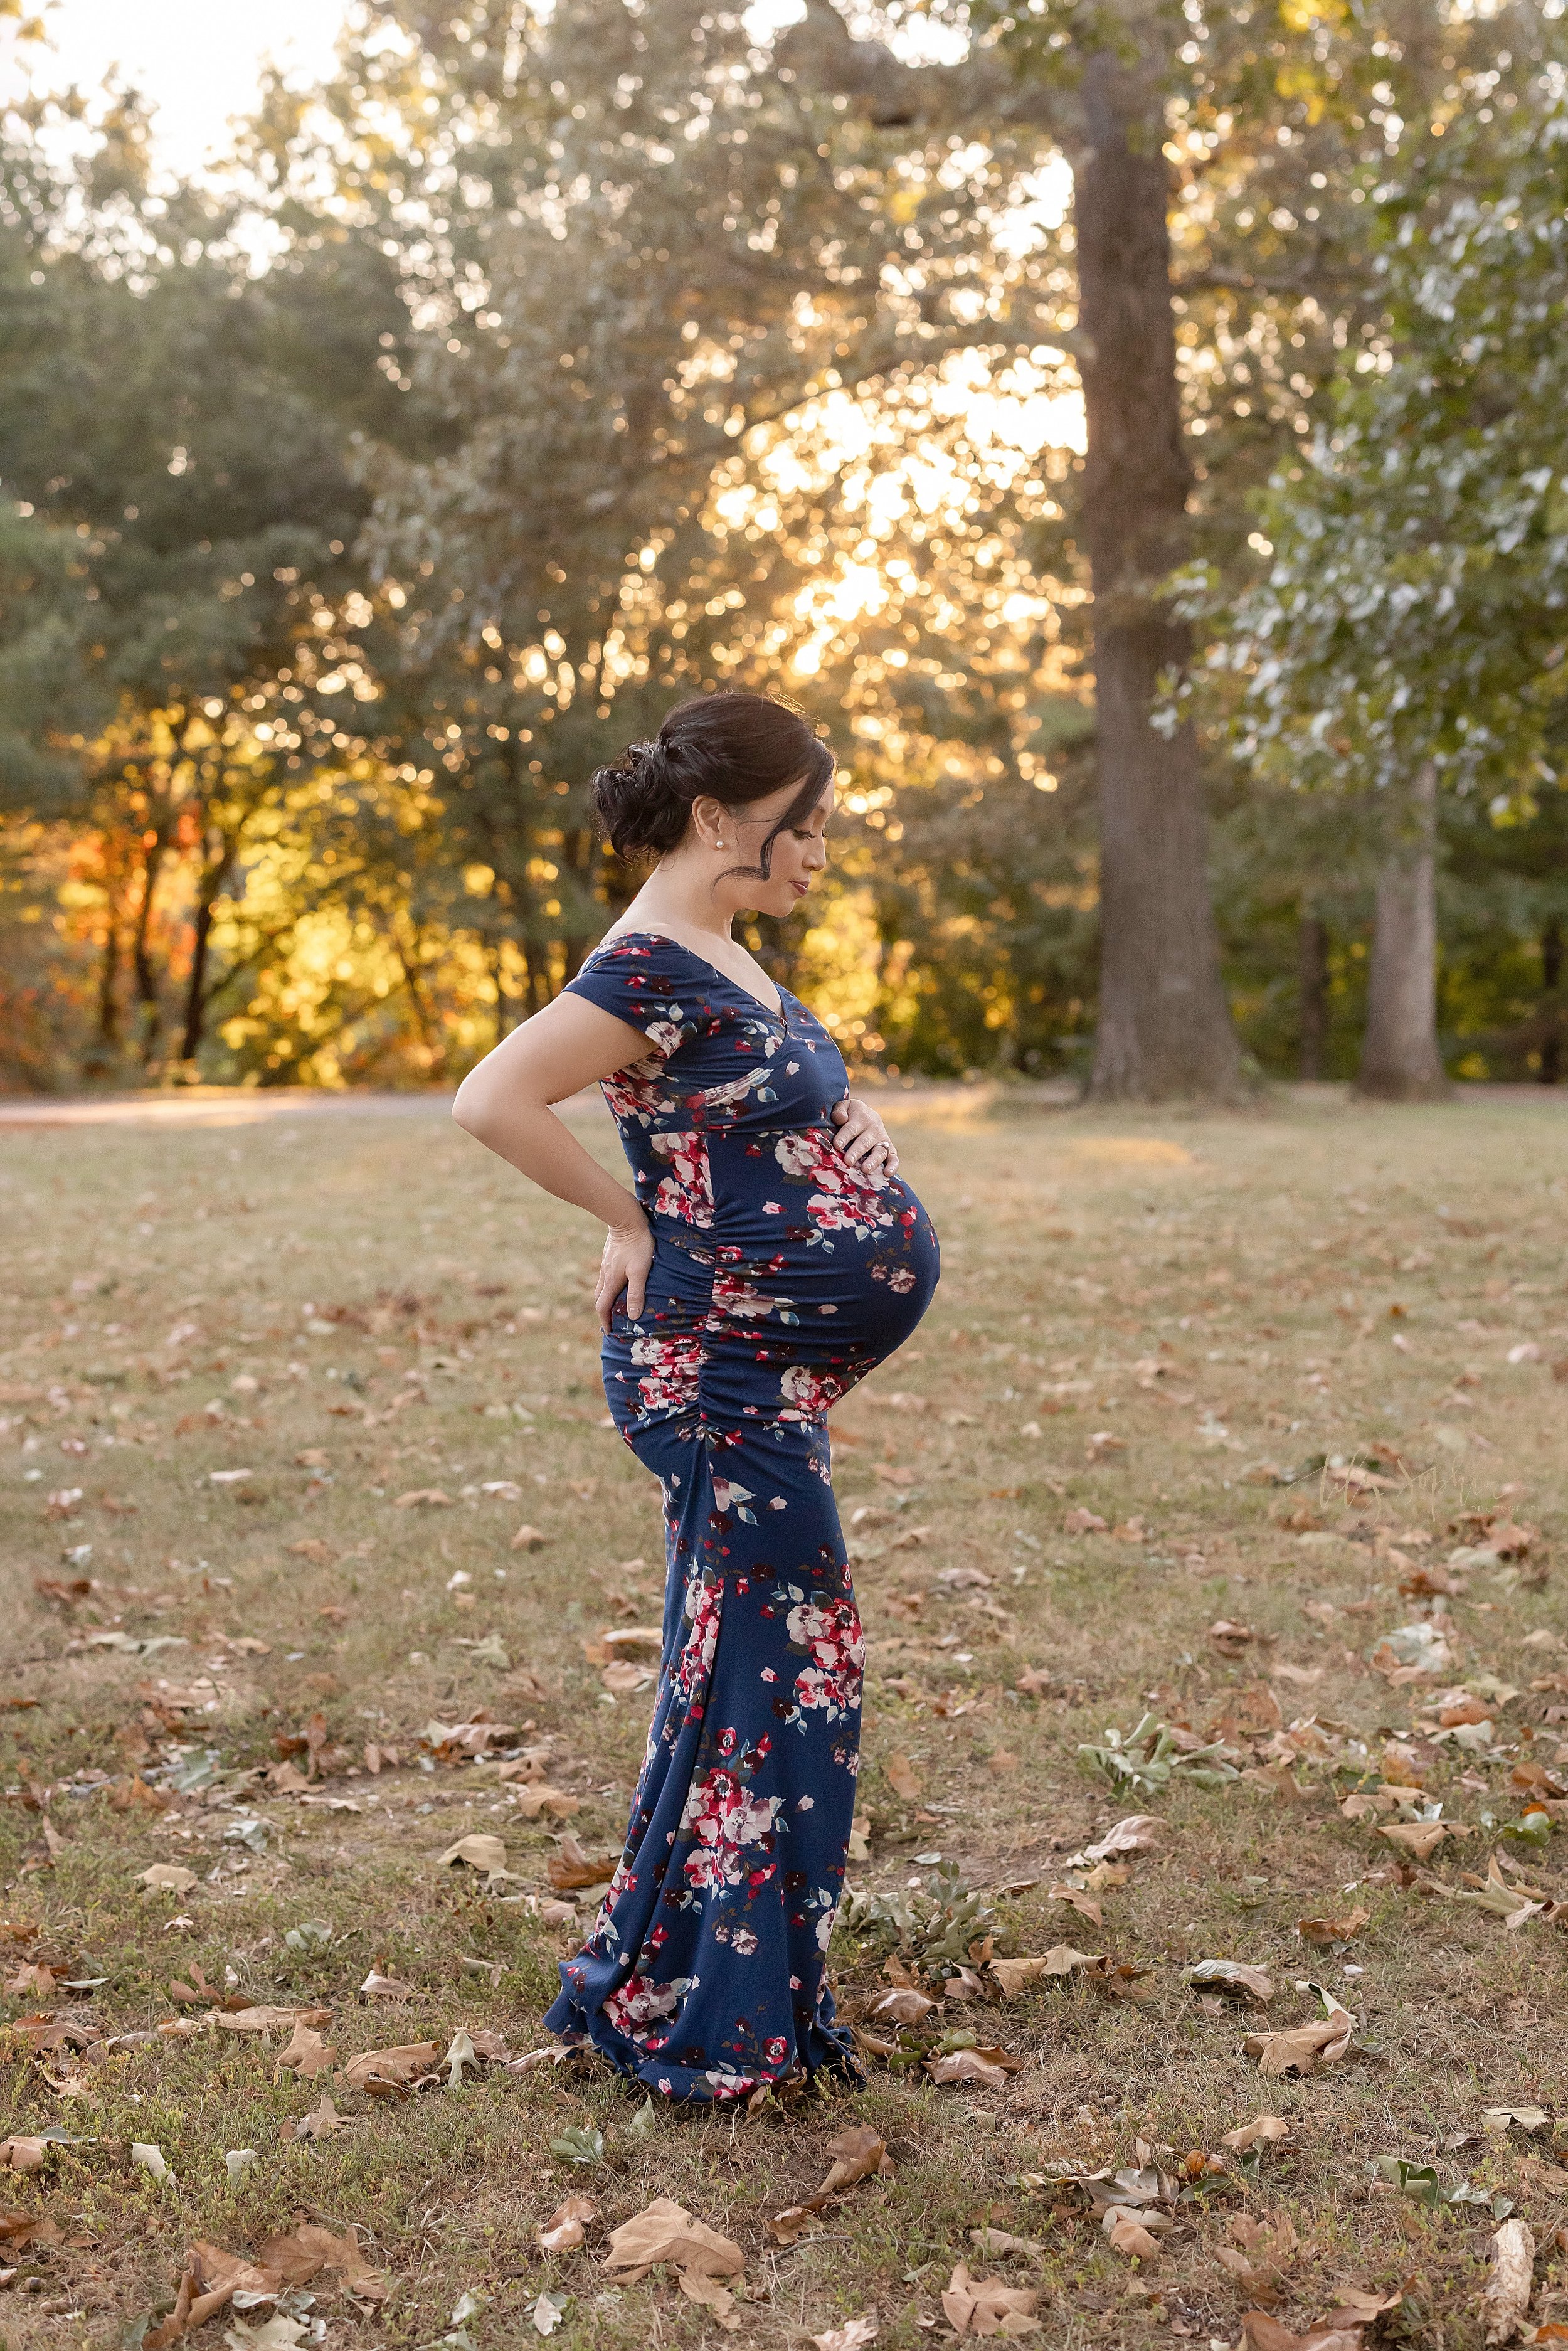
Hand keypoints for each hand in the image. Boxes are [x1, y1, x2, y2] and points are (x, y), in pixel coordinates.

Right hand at [596, 1208, 653, 1331]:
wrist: (626, 1218)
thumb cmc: (637, 1245)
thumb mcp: (640, 1270)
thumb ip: (636, 1293)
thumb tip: (633, 1316)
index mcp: (611, 1281)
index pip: (603, 1307)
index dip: (606, 1321)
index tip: (610, 1332)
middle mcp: (605, 1275)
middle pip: (599, 1298)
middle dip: (604, 1312)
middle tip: (613, 1321)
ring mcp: (606, 1264)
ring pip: (601, 1286)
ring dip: (606, 1298)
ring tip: (616, 1304)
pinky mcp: (609, 1256)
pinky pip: (606, 1276)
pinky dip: (609, 1285)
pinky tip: (618, 1282)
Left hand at [830, 1094, 897, 1177]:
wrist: (866, 1115)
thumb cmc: (850, 1114)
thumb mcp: (844, 1107)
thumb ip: (839, 1110)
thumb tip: (840, 1118)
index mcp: (862, 1117)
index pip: (852, 1128)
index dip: (844, 1136)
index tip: (837, 1145)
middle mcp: (874, 1129)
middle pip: (864, 1142)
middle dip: (856, 1152)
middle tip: (848, 1161)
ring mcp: (883, 1140)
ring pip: (879, 1152)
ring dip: (873, 1161)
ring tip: (865, 1170)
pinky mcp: (889, 1149)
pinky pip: (893, 1157)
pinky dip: (893, 1165)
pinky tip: (887, 1173)